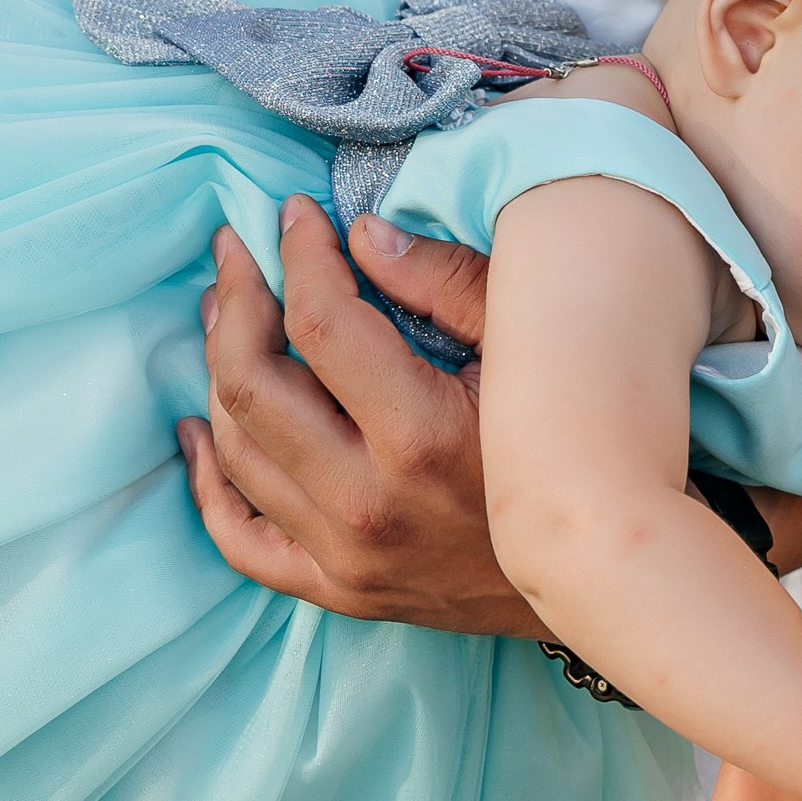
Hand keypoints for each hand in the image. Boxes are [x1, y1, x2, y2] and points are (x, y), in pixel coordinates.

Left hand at [181, 206, 546, 630]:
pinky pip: (240, 537)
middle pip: (252, 385)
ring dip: (217, 370)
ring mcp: (346, 556)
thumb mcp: (530, 348)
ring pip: (237, 451)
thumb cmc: (572, 439)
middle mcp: (369, 503)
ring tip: (224, 312)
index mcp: (421, 435)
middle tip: (236, 250)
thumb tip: (363, 233)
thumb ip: (450, 284)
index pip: (319, 325)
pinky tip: (200, 428)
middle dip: (234, 300)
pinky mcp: (339, 589)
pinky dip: (209, 481)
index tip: (294, 211)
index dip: (297, 254)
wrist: (601, 568)